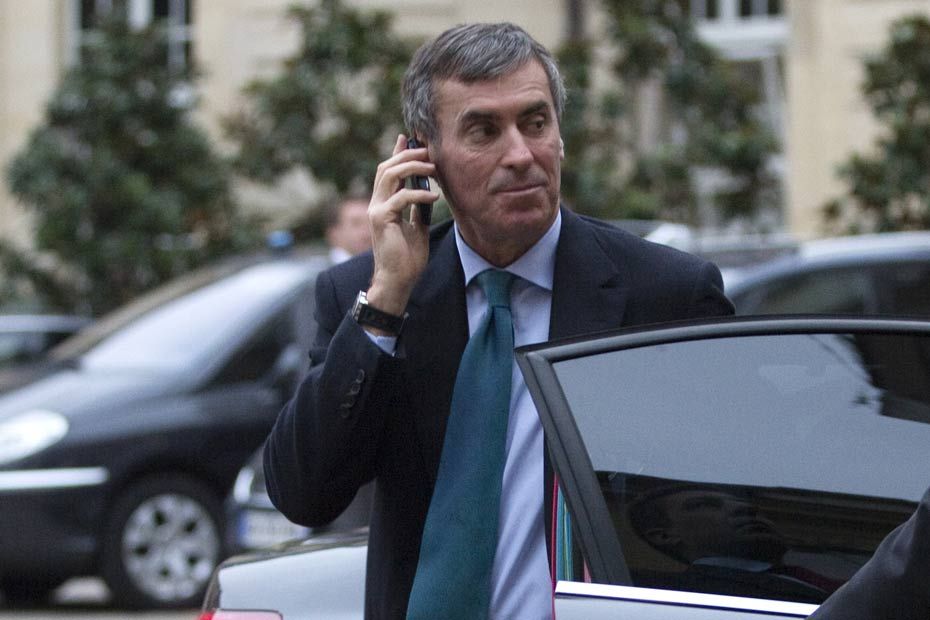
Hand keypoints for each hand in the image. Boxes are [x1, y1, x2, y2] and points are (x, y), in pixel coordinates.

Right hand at [366, 134, 438, 315]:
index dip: (397, 152)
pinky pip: (400, 198)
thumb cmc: (407, 257)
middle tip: (428, 151)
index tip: (409, 138)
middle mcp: (376, 203)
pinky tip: (434, 196)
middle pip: (387, 167)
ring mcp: (376, 210)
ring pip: (390, 175)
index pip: (388, 171)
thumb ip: (416, 208)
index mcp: (384, 203)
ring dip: (412, 167)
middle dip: (408, 155)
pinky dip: (418, 193)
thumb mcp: (415, 226)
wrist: (397, 280)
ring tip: (432, 168)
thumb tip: (427, 191)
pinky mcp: (381, 219)